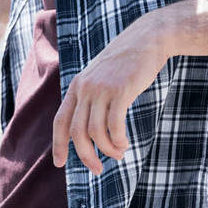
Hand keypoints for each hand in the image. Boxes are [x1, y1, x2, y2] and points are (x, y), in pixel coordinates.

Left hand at [52, 13, 170, 175]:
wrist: (148, 38)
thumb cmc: (127, 61)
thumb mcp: (102, 76)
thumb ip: (92, 96)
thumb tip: (90, 126)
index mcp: (77, 86)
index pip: (60, 121)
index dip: (58, 145)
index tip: (60, 164)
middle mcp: (86, 88)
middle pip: (77, 132)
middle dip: (85, 155)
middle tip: (97, 169)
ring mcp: (103, 89)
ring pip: (96, 132)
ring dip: (107, 150)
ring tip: (118, 154)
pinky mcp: (121, 91)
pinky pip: (114, 125)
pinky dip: (118, 140)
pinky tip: (124, 144)